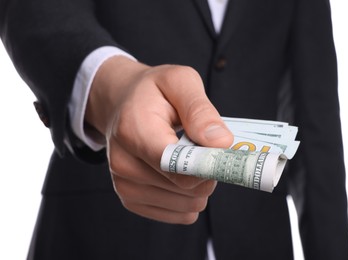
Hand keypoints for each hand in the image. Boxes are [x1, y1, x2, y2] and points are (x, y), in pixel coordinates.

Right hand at [85, 56, 232, 223]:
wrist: (122, 103)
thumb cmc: (153, 92)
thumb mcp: (180, 81)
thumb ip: (200, 110)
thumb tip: (221, 143)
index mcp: (133, 130)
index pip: (177, 165)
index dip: (209, 163)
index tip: (225, 153)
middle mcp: (123, 163)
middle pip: (187, 187)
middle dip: (207, 170)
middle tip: (204, 146)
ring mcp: (125, 186)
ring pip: (187, 205)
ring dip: (199, 184)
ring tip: (188, 156)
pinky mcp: (132, 200)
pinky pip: (180, 214)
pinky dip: (189, 196)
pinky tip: (180, 172)